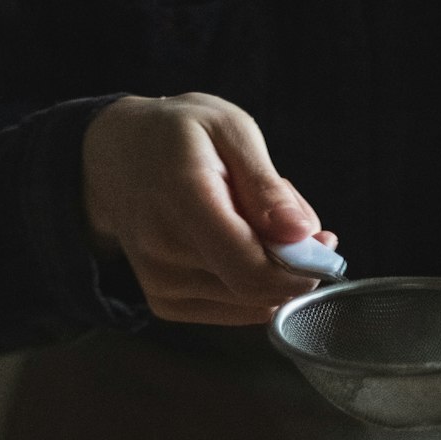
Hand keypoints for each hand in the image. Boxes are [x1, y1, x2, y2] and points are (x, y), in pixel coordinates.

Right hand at [82, 93, 336, 324]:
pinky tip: (236, 247)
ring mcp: (160, 284)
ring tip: (254, 225)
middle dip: (293, 266)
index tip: (325, 245)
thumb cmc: (179, 136)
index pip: (251, 268)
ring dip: (270, 273)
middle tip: (298, 226)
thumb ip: (267, 186)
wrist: (115, 158)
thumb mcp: (231, 129)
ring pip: (247, 303)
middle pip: (254, 288)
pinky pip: (230, 310)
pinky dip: (249, 286)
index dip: (300, 270)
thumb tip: (304, 234)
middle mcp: (164, 251)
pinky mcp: (163, 303)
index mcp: (184, 199)